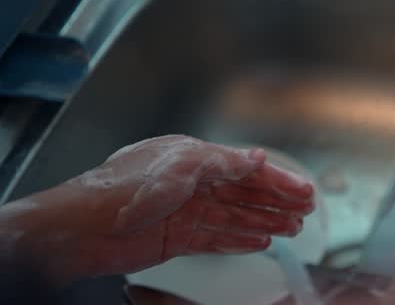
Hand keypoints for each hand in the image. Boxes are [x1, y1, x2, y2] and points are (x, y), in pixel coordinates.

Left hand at [0, 135, 313, 283]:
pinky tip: (259, 242)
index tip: (303, 189)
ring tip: (292, 229)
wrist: (84, 228)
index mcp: (193, 158)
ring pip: (235, 216)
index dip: (277, 179)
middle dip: (276, 201)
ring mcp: (184, 212)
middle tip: (306, 211)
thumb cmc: (125, 189)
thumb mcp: (182, 165)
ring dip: (264, 221)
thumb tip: (256, 157)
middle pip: (244, 193)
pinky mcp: (176, 238)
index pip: (245, 168)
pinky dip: (239, 240)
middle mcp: (191, 183)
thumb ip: (224, 162)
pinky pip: (217, 238)